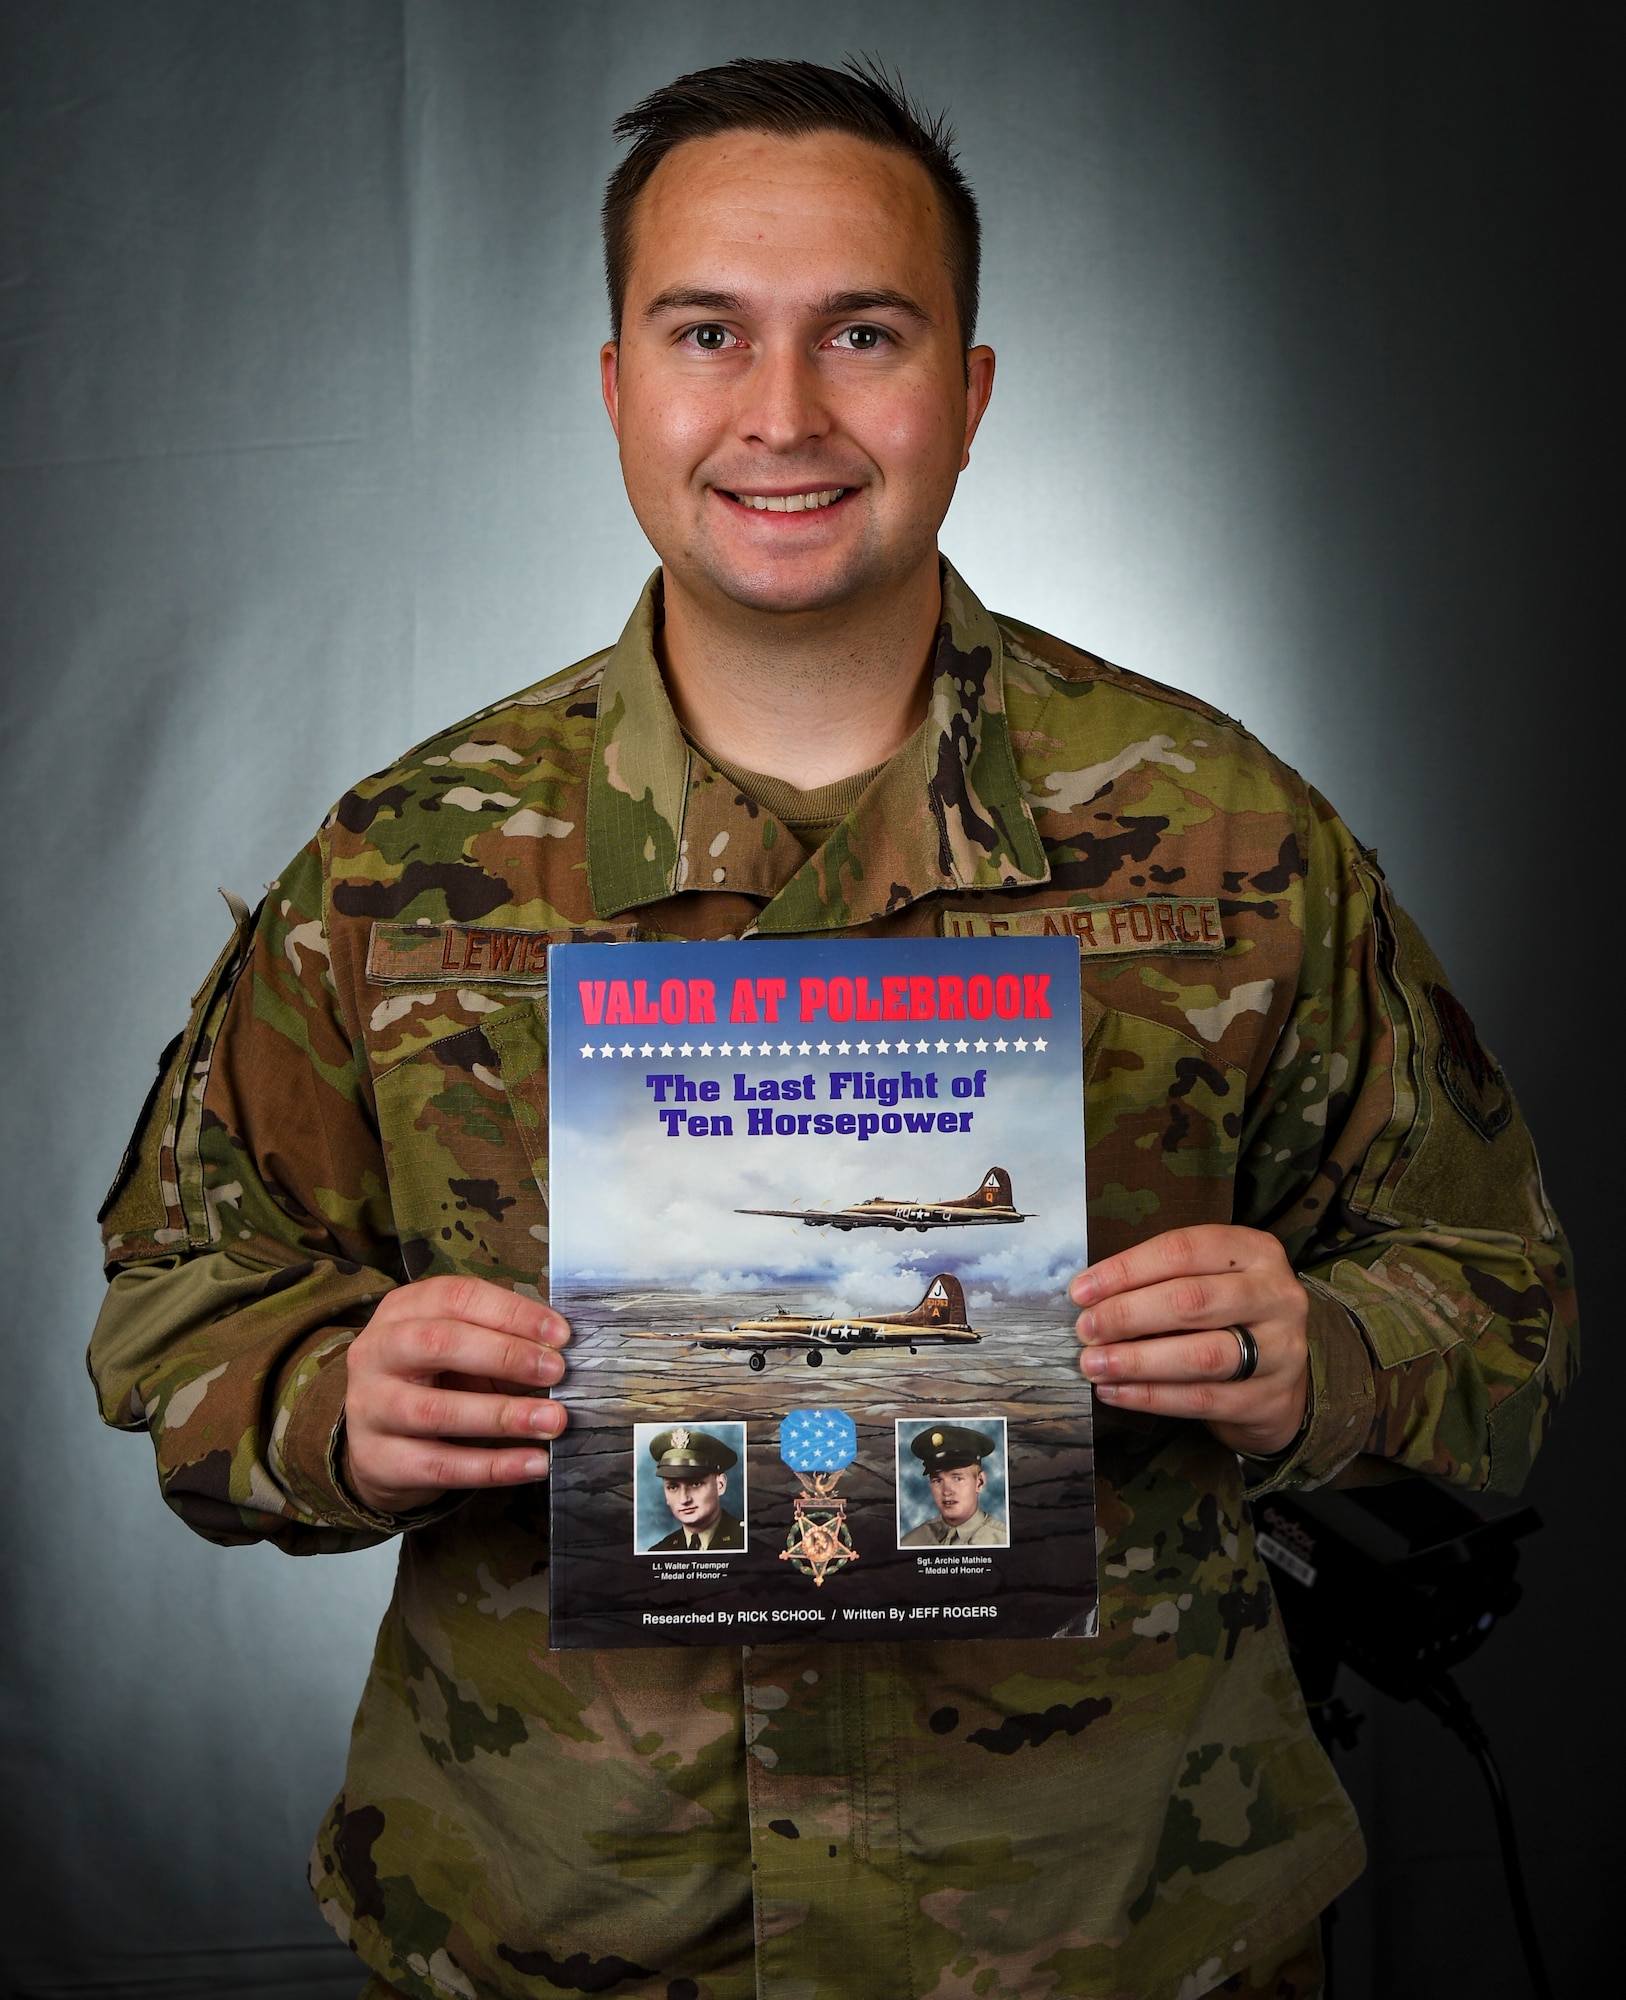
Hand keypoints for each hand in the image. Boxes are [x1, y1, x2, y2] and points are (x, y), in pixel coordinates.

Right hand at [342, 1275, 570, 1513]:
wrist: (379, 1444)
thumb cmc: (433, 1380)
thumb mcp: (459, 1349)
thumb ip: (500, 1342)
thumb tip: (559, 1350)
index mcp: (401, 1311)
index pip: (455, 1297)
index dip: (512, 1313)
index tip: (560, 1334)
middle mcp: (377, 1353)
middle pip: (439, 1343)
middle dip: (505, 1355)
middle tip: (555, 1371)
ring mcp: (371, 1408)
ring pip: (437, 1411)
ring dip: (503, 1416)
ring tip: (553, 1420)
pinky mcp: (380, 1460)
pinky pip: (442, 1465)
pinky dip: (494, 1466)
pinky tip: (534, 1463)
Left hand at [1070, 1226, 1308, 1456]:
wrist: (1280, 1377)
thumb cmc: (1227, 1316)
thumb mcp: (1209, 1279)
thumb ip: (1161, 1280)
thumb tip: (1090, 1297)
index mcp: (1255, 1251)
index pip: (1184, 1251)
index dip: (1127, 1269)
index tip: (1082, 1291)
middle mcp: (1276, 1295)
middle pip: (1193, 1301)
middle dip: (1128, 1315)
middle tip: (1086, 1330)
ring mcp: (1280, 1350)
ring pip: (1200, 1354)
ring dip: (1137, 1360)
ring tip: (1094, 1364)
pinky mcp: (1268, 1398)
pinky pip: (1201, 1398)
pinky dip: (1151, 1396)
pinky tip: (1115, 1392)